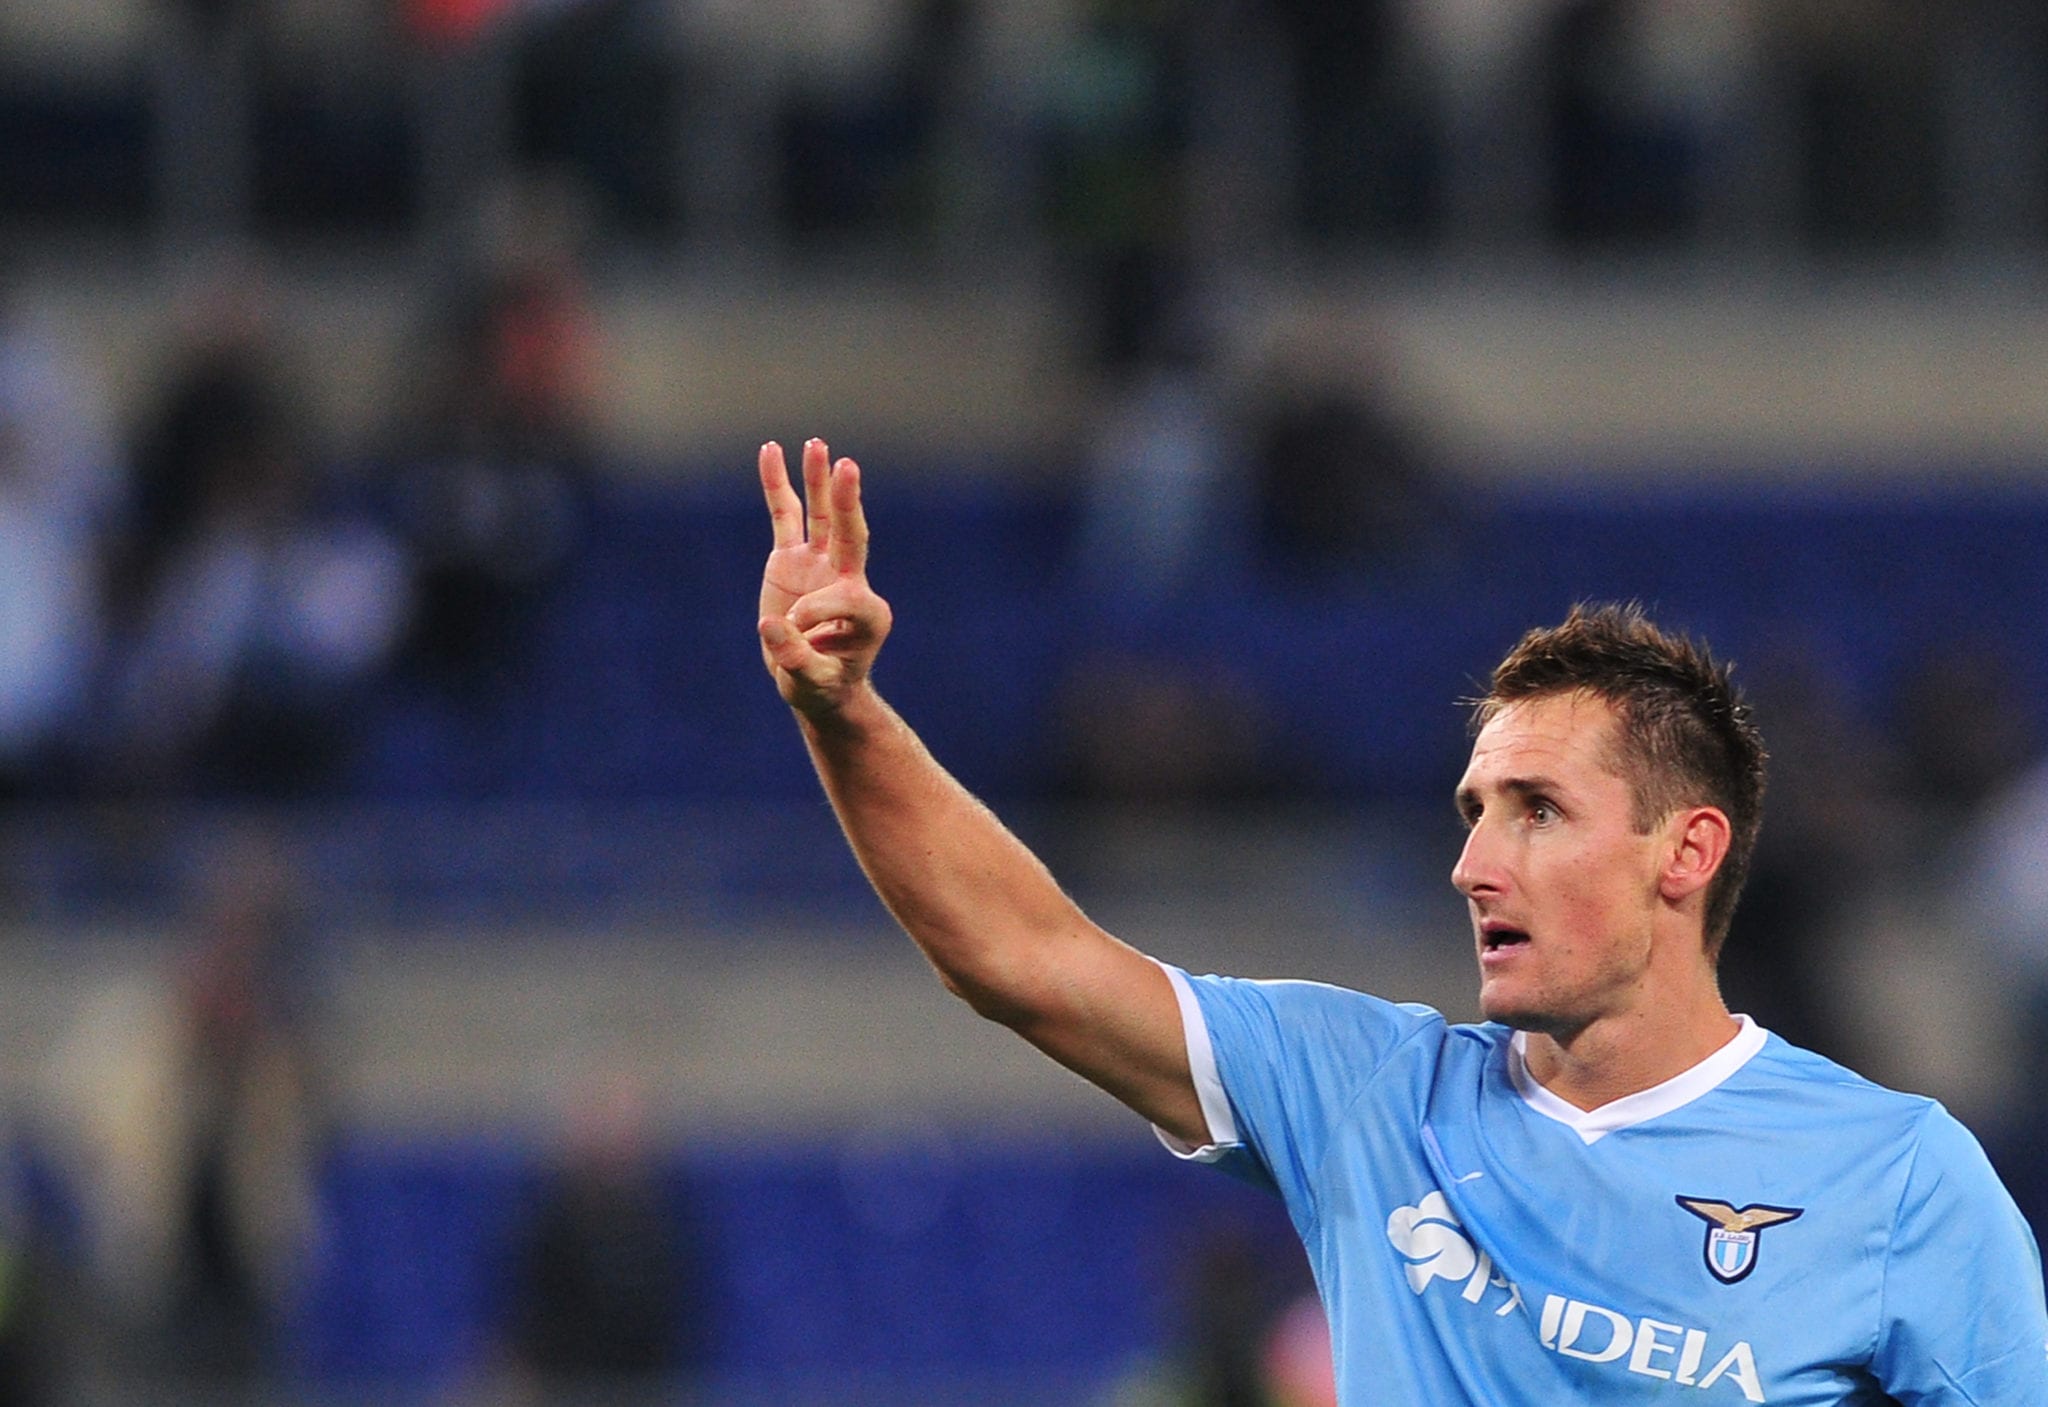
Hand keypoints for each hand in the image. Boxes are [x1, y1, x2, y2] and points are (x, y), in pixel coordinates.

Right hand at [757, 439, 891, 715]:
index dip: (811, 615)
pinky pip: (785, 516)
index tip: (789, 638)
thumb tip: (769, 627)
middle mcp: (850, 579)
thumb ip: (795, 658)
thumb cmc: (822, 685)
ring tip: (816, 445)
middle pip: (850, 533)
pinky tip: (770, 451)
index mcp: (868, 611)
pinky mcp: (793, 559)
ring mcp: (822, 564)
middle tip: (848, 467)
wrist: (814, 683)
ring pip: (822, 516)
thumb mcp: (811, 683)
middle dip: (848, 502)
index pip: (839, 597)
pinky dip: (778, 485)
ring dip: (818, 482)